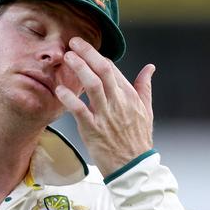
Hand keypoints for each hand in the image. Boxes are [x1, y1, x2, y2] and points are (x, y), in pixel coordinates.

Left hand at [55, 37, 154, 176]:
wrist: (134, 167)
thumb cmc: (137, 140)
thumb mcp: (146, 111)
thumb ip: (144, 87)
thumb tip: (150, 67)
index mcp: (129, 96)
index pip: (113, 70)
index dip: (97, 56)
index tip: (84, 47)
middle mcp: (119, 102)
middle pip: (104, 71)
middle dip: (88, 53)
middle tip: (74, 42)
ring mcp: (106, 115)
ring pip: (94, 85)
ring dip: (80, 69)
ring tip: (68, 57)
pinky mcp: (94, 130)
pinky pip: (80, 110)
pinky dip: (69, 98)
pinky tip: (59, 89)